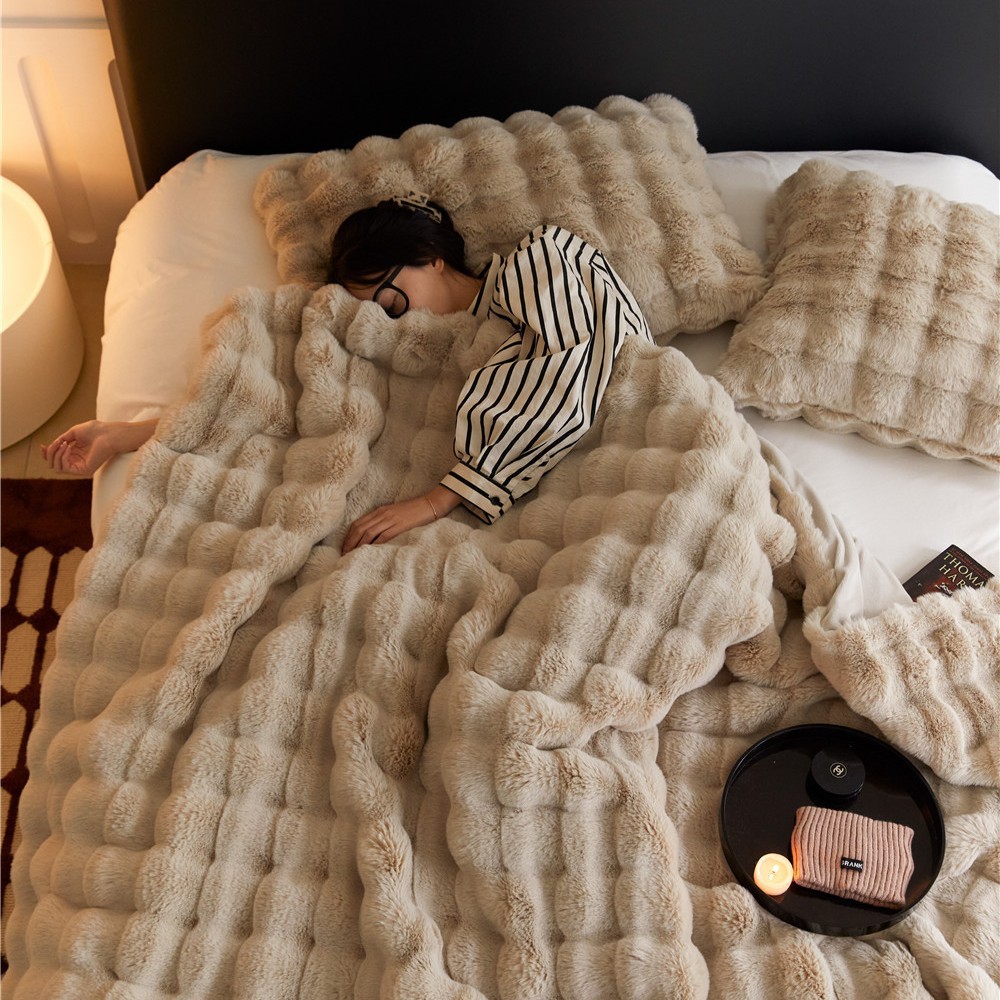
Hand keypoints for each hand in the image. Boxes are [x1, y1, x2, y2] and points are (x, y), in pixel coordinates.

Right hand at [40, 418, 157, 476]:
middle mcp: (77, 461)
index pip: (56, 458)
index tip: (41, 446)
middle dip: (49, 453)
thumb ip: (61, 439)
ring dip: (55, 454)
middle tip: (55, 443)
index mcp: (75, 453)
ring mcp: (80, 467)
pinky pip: (64, 468)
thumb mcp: (73, 432)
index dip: (46, 453)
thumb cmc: (96, 431)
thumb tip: (51, 446)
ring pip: (56, 467)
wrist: (108, 433)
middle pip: (53, 464)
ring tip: (64, 444)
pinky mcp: (84, 471)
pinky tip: (68, 448)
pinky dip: (62, 457)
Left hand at [341, 487, 461, 553]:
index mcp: (380, 511)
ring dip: (358, 545)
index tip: (345, 548)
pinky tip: (369, 553)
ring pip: (368, 533)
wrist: (431, 504)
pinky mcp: (400, 525)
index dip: (349, 536)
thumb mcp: (395, 513)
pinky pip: (383, 536)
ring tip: (353, 556)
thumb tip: (374, 536)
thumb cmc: (414, 511)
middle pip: (360, 529)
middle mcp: (382, 514)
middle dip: (350, 542)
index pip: (358, 524)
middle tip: (344, 555)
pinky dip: (374, 545)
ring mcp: (391, 519)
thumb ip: (384, 521)